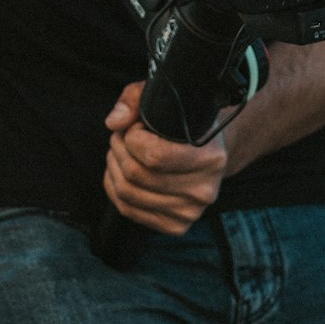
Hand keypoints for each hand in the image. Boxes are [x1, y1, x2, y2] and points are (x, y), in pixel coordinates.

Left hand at [103, 82, 227, 234]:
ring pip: (127, 193)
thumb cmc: (185, 123)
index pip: (155, 156)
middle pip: (136, 175)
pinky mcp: (176, 225)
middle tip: (122, 135)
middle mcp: (204, 189)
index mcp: (211, 158)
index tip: (137, 126)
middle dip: (119, 149)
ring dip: (113, 167)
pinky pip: (128, 209)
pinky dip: (114, 188)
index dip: (133, 137)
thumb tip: (114, 122)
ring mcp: (190, 212)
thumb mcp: (164, 98)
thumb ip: (136, 99)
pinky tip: (120, 171)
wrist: (209, 152)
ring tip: (120, 150)